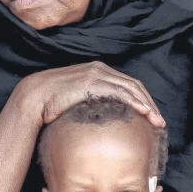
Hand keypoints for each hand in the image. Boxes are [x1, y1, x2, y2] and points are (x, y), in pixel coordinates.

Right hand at [13, 61, 165, 128]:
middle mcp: (100, 69)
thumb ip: (91, 104)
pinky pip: (119, 91)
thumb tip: (100, 122)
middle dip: (149, 103)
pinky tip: (143, 112)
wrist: (33, 97)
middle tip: (159, 121)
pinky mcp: (91, 82)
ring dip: (146, 105)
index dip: (142, 100)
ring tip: (155, 120)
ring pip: (130, 88)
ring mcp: (96, 74)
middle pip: (134, 86)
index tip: (151, 116)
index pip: (128, 85)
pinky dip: (133, 101)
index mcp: (98, 72)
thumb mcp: (77, 101)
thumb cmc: (51, 103)